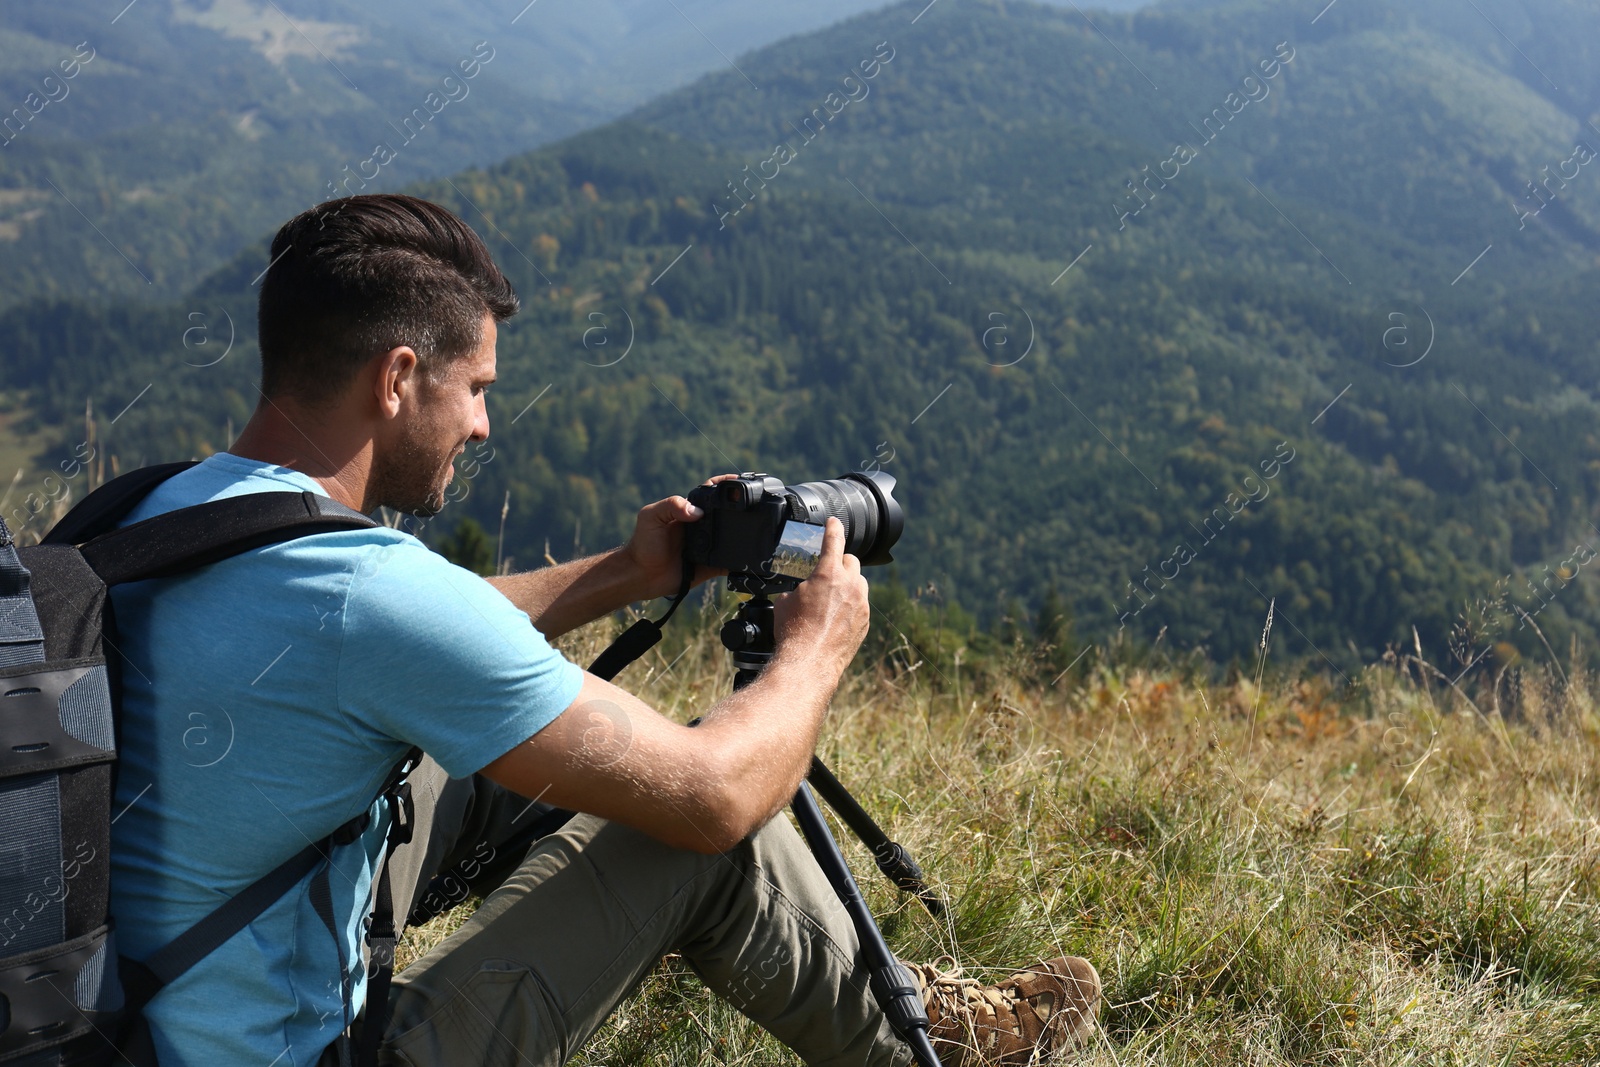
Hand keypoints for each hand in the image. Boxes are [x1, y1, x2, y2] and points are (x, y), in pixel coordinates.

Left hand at [623, 473, 738, 600]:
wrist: (641, 574)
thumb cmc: (643, 543)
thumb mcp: (650, 517)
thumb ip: (671, 506)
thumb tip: (698, 511)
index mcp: (687, 510)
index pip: (710, 493)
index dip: (724, 485)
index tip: (738, 480)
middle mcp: (700, 526)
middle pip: (725, 514)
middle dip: (738, 511)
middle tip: (747, 510)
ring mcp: (707, 546)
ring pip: (730, 537)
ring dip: (740, 535)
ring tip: (750, 532)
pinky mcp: (710, 565)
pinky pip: (728, 563)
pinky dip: (738, 562)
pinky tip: (744, 559)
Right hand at [773, 517, 869, 672]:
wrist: (809, 662)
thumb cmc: (793, 632)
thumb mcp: (785, 602)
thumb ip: (797, 588)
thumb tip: (799, 592)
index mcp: (828, 573)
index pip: (833, 540)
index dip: (833, 528)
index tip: (834, 522)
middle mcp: (849, 585)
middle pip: (851, 561)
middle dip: (840, 563)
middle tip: (827, 574)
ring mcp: (861, 604)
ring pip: (859, 583)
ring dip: (848, 584)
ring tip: (832, 598)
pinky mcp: (866, 621)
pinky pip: (861, 605)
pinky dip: (851, 605)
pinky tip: (836, 618)